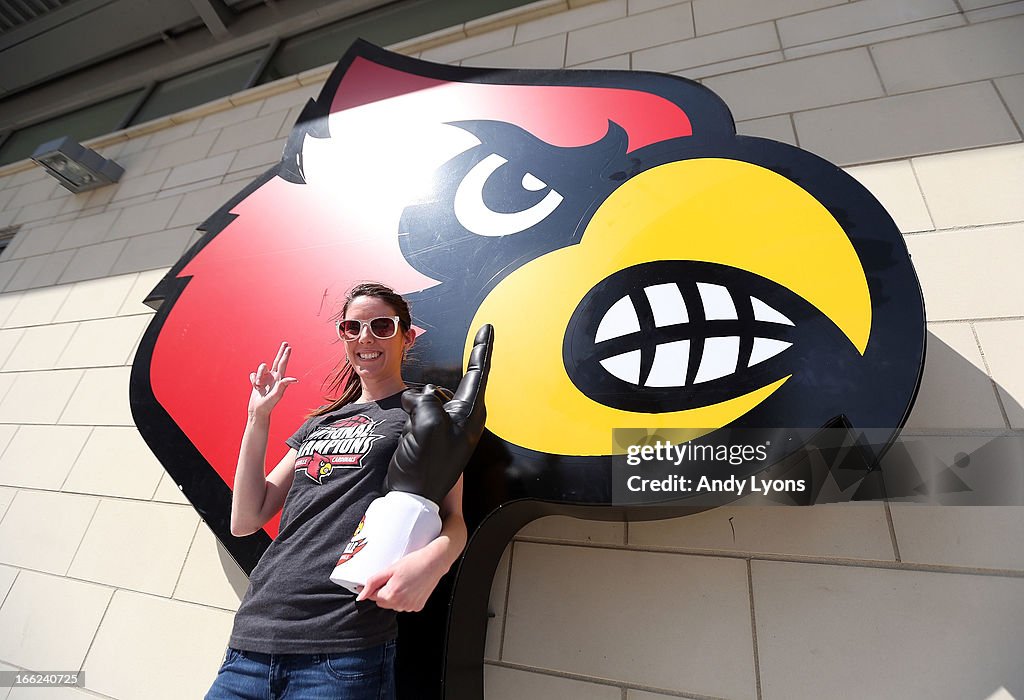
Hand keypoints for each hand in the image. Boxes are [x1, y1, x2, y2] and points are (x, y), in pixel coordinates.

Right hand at [248, 342, 297, 417]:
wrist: (258, 411)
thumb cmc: (269, 404)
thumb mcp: (277, 394)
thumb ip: (284, 385)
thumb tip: (295, 379)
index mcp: (279, 378)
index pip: (282, 364)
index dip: (285, 355)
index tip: (289, 347)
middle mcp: (273, 377)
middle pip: (277, 361)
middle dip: (281, 352)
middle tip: (285, 343)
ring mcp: (265, 378)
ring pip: (261, 368)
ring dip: (258, 376)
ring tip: (258, 386)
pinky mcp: (257, 381)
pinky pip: (253, 375)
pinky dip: (253, 380)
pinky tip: (255, 387)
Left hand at [355, 546, 444, 611]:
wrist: (434, 562)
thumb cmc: (414, 562)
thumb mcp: (390, 569)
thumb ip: (372, 582)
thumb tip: (361, 595)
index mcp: (391, 595)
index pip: (373, 597)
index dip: (374, 587)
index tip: (379, 580)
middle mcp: (400, 604)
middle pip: (382, 602)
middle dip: (384, 591)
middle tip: (393, 577)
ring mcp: (410, 607)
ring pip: (393, 604)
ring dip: (394, 595)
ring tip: (403, 580)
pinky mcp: (417, 607)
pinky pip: (405, 605)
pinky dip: (405, 598)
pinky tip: (410, 586)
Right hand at [386, 325, 493, 502]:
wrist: (409, 497)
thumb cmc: (424, 467)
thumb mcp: (427, 425)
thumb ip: (426, 400)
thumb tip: (420, 397)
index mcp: (470, 414)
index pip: (478, 372)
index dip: (481, 348)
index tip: (487, 327)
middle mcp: (462, 418)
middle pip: (441, 388)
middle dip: (424, 398)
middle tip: (418, 426)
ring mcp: (446, 426)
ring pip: (424, 398)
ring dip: (414, 410)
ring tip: (412, 436)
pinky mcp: (430, 432)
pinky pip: (416, 410)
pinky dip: (408, 416)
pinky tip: (407, 435)